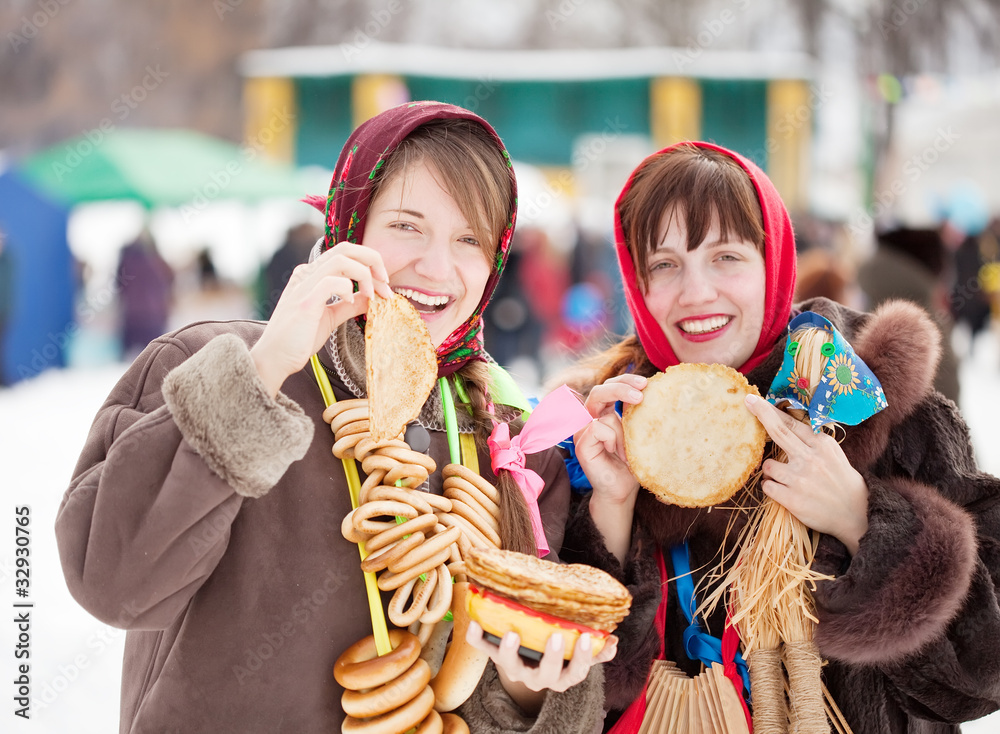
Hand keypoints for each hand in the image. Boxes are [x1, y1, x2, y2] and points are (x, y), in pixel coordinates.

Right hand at [250, 242, 392, 396]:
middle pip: (346, 248)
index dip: (370, 264)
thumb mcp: (332, 316)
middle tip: (385, 283)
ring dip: (365, 275)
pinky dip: (348, 288)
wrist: (276, 358)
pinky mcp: (305, 300)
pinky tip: (350, 300)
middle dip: (373, 260)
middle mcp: (307, 273)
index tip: (384, 285)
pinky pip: (331, 280)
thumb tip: (373, 297)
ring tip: (372, 295)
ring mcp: (304, 284)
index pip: (346, 254)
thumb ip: (350, 304)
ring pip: (342, 260)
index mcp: (313, 274)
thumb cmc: (299, 338)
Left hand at [465, 620, 616, 713]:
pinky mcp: (497, 658)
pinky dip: (478, 639)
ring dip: (510, 651)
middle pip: (546, 674)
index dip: (581, 657)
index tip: (585, 638)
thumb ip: (595, 649)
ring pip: (512, 666)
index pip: (576, 671)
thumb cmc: (558, 651)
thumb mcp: (577, 653)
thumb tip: (614, 641)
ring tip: (511, 634)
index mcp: (562, 675)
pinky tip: (474, 625)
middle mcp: (539, 677)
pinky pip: (485, 650)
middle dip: (551, 657)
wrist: (530, 659)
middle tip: (555, 636)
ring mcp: (517, 668)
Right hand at [574, 374, 645, 506]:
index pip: (609, 386)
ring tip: (627, 451)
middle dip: (621, 387)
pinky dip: (613, 440)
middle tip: (642, 392)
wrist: (623, 490)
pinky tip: (616, 454)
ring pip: (604, 414)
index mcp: (603, 413)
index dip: (624, 379)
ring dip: (622, 432)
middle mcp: (589, 419)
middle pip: (599, 391)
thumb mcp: (637, 432)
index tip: (646, 383)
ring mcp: (582, 431)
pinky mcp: (581, 444)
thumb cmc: (632, 463)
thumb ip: (634, 413)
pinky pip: (598, 428)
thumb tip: (648, 388)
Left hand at [744, 394, 868, 553]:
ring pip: (767, 465)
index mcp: (822, 445)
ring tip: (788, 479)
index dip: (771, 411)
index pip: (791, 424)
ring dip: (772, 471)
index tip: (755, 400)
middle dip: (761, 413)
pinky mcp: (792, 499)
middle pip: (779, 431)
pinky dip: (772, 488)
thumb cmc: (840, 481)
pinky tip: (786, 492)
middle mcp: (810, 458)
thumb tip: (783, 422)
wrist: (856, 514)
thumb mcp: (831, 454)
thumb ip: (810, 441)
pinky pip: (767, 486)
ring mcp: (800, 479)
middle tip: (748, 402)